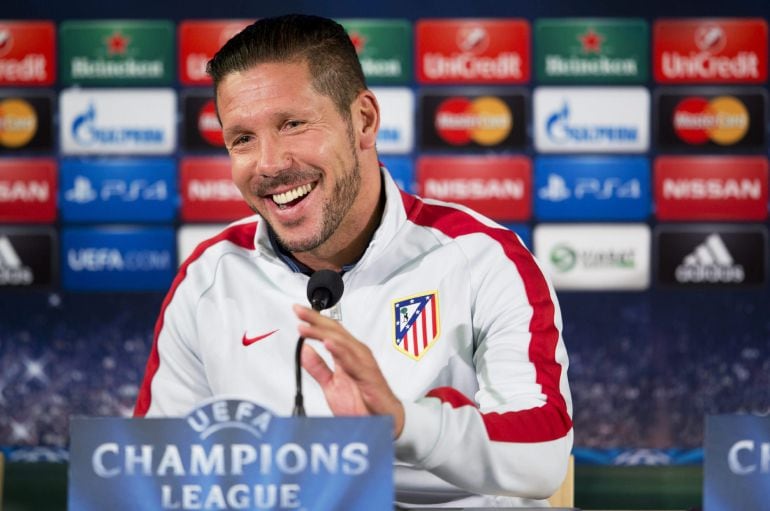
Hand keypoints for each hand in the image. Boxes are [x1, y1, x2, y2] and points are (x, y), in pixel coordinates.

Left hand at [293, 304, 404, 437]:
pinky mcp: (368, 377)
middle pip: (335, 331)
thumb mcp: (332, 384)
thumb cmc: (363, 402)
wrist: (384, 421)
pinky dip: (340, 352)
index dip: (314, 320)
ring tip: (307, 327)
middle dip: (316, 320)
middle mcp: (357, 355)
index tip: (298, 311)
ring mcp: (364, 364)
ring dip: (323, 333)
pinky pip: (353, 363)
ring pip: (342, 343)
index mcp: (349, 354)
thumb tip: (304, 350)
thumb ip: (318, 367)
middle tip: (299, 311)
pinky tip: (328, 344)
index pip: (330, 331)